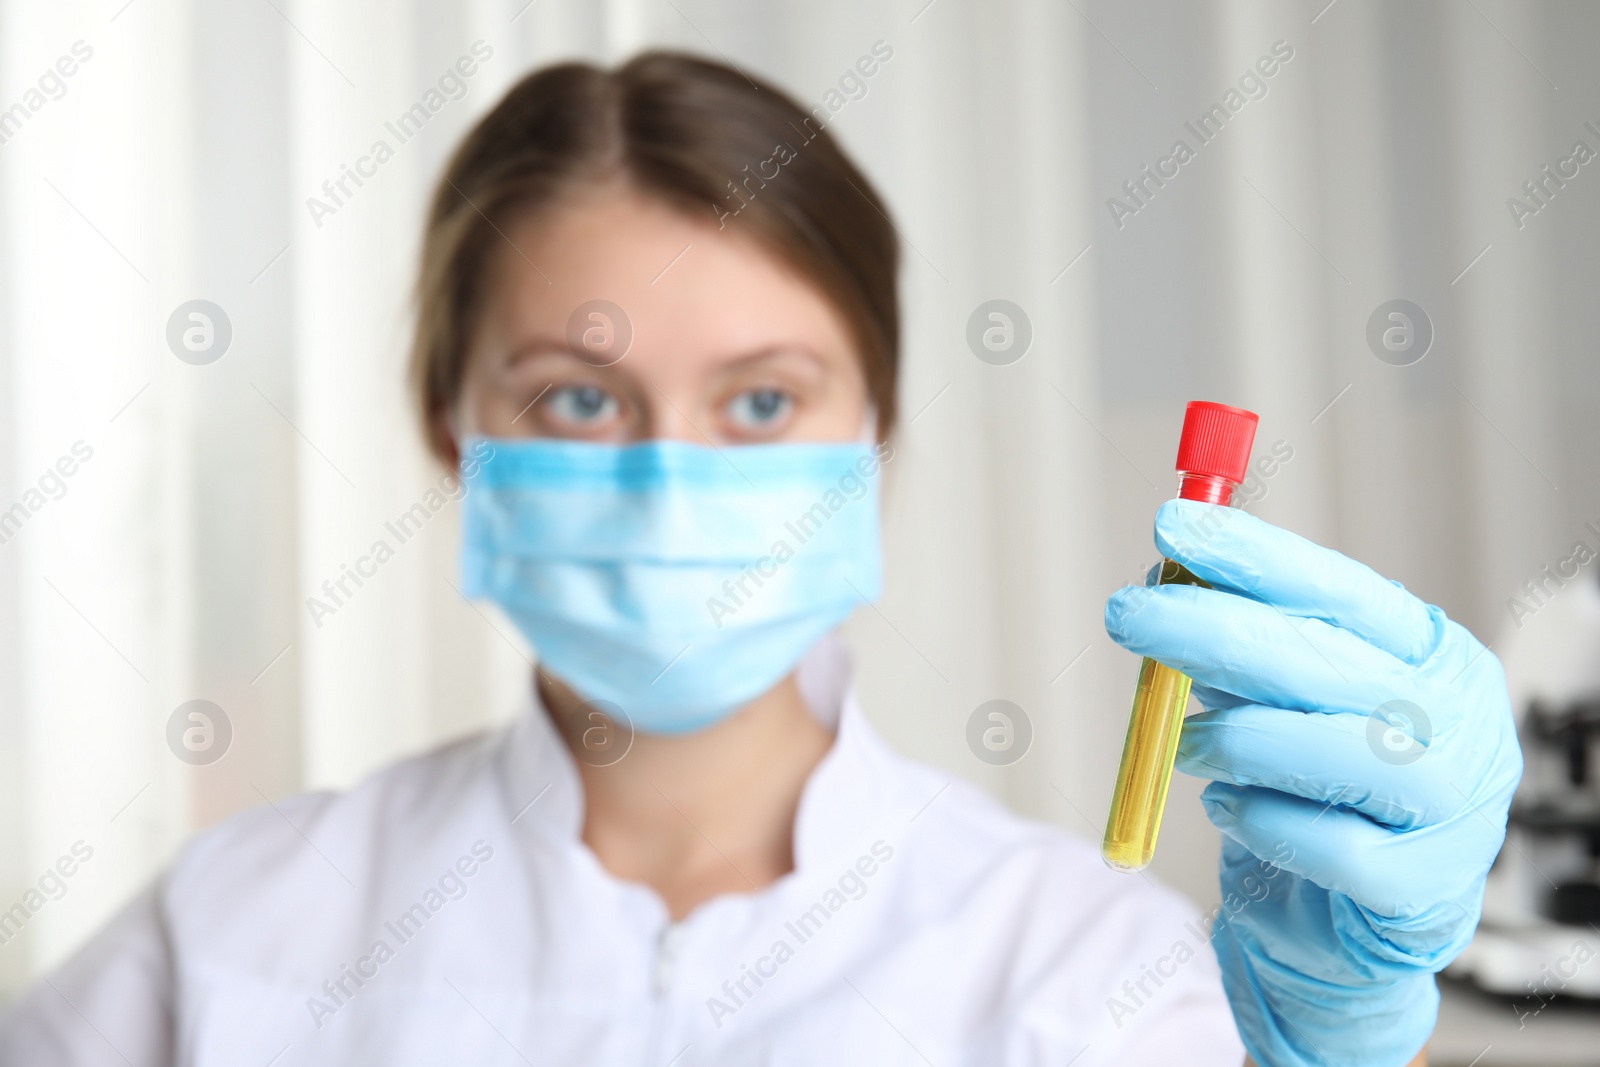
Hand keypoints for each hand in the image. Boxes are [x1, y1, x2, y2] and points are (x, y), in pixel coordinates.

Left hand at [1104, 500, 1521, 1066]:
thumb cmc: (1310, 791)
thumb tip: (1163, 575)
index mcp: (1432, 655)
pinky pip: (1331, 847)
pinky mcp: (1421, 890)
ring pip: (1336, 751)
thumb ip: (1235, 642)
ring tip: (1180, 744)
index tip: (1172, 525)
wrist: (1336, 926)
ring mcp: (1453, 809)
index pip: (1343, 590)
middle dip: (1211, 629)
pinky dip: (1264, 820)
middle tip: (1125, 613)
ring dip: (1236, 737)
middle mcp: (1458, 722)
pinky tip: (1230, 808)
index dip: (1255, 556)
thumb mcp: (1273, 699)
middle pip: (1327, 663)